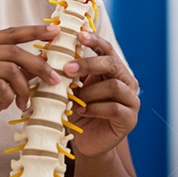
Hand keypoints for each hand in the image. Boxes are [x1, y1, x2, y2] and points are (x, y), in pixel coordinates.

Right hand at [0, 24, 61, 151]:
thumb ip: (16, 70)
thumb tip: (43, 60)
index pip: (10, 33)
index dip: (34, 31)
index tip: (55, 31)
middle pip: (14, 51)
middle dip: (38, 65)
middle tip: (54, 79)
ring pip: (10, 70)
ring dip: (24, 88)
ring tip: (24, 101)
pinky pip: (1, 87)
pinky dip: (10, 98)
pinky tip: (8, 105)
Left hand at [63, 31, 139, 157]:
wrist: (87, 142)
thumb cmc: (78, 112)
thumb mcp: (71, 89)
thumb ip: (67, 74)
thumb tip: (46, 53)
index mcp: (114, 70)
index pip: (107, 50)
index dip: (94, 40)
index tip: (79, 34)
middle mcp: (127, 82)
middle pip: (112, 64)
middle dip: (88, 64)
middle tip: (67, 68)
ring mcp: (132, 100)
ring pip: (113, 86)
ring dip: (90, 91)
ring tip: (75, 99)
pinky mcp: (130, 119)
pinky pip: (114, 108)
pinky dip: (95, 108)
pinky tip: (82, 111)